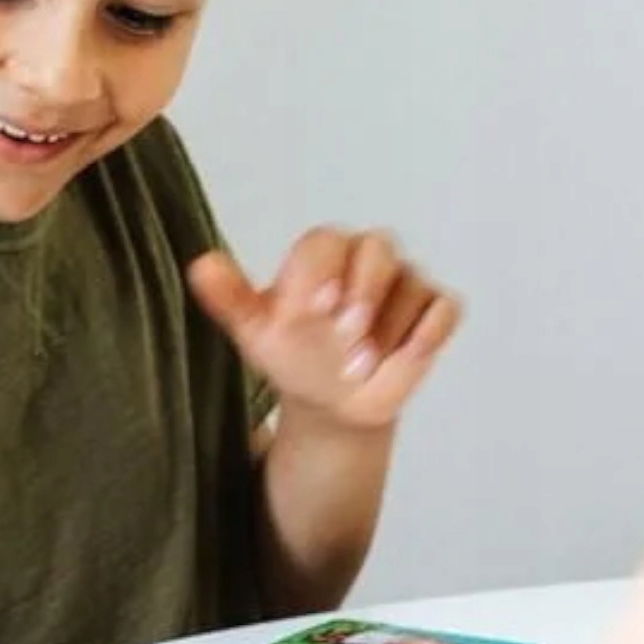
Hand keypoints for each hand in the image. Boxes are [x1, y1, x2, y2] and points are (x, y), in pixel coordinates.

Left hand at [188, 230, 460, 431]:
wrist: (329, 400)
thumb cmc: (293, 353)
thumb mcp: (255, 332)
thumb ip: (231, 299)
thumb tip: (200, 265)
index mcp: (323, 255)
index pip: (326, 243)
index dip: (322, 272)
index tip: (314, 308)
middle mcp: (368, 259)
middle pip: (378, 247)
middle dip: (364, 291)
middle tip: (345, 334)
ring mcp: (406, 284)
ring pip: (412, 283)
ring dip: (389, 326)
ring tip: (361, 364)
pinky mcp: (434, 313)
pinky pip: (444, 309)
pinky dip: (428, 331)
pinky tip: (404, 357)